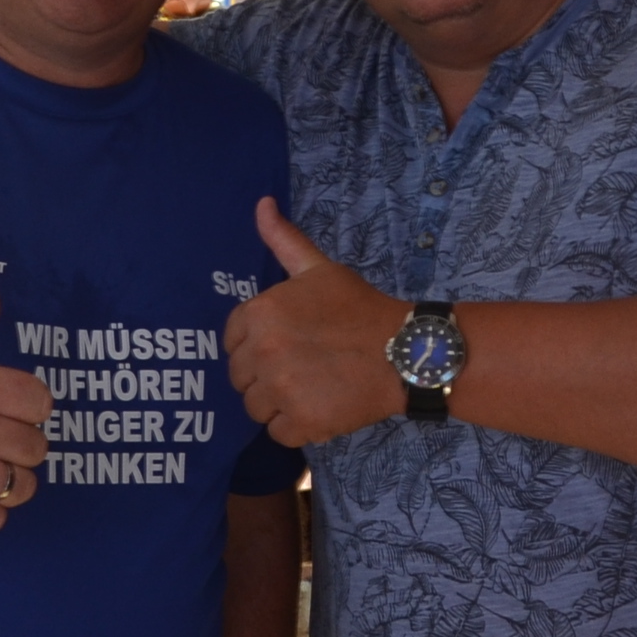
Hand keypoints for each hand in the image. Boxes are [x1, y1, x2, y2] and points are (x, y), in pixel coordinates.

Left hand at [225, 201, 407, 446]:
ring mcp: (280, 390)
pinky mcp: (301, 422)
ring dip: (279, 403)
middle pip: (241, 378)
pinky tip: (320, 408)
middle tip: (303, 368)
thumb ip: (284, 241)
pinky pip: (278, 433)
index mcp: (261, 313)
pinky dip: (297, 427)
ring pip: (256, 408)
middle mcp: (263, 351)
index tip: (285, 346)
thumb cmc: (360, 308)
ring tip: (312, 388)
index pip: (232, 341)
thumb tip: (261, 203)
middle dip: (266, 376)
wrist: (404, 350)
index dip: (256, 345)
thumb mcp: (320, 269)